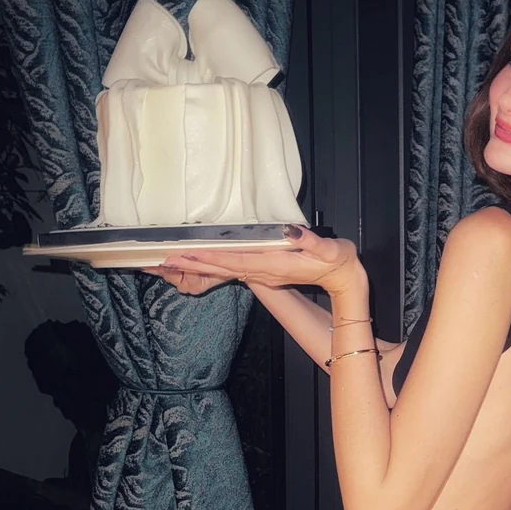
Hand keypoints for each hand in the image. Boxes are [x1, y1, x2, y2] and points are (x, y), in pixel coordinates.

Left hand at [146, 226, 363, 295]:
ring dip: (200, 266)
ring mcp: (264, 275)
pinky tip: (204, 259)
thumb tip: (290, 230)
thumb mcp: (329, 249)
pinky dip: (214, 265)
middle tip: (165, 259)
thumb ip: (309, 241)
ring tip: (175, 261)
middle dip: (194, 264)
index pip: (235, 261)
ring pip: (225, 270)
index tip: (186, 254)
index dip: (210, 257)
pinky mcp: (266, 272)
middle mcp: (264, 273)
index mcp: (274, 265)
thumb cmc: (338, 263)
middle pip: (223, 268)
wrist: (345, 280)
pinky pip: (233, 270)